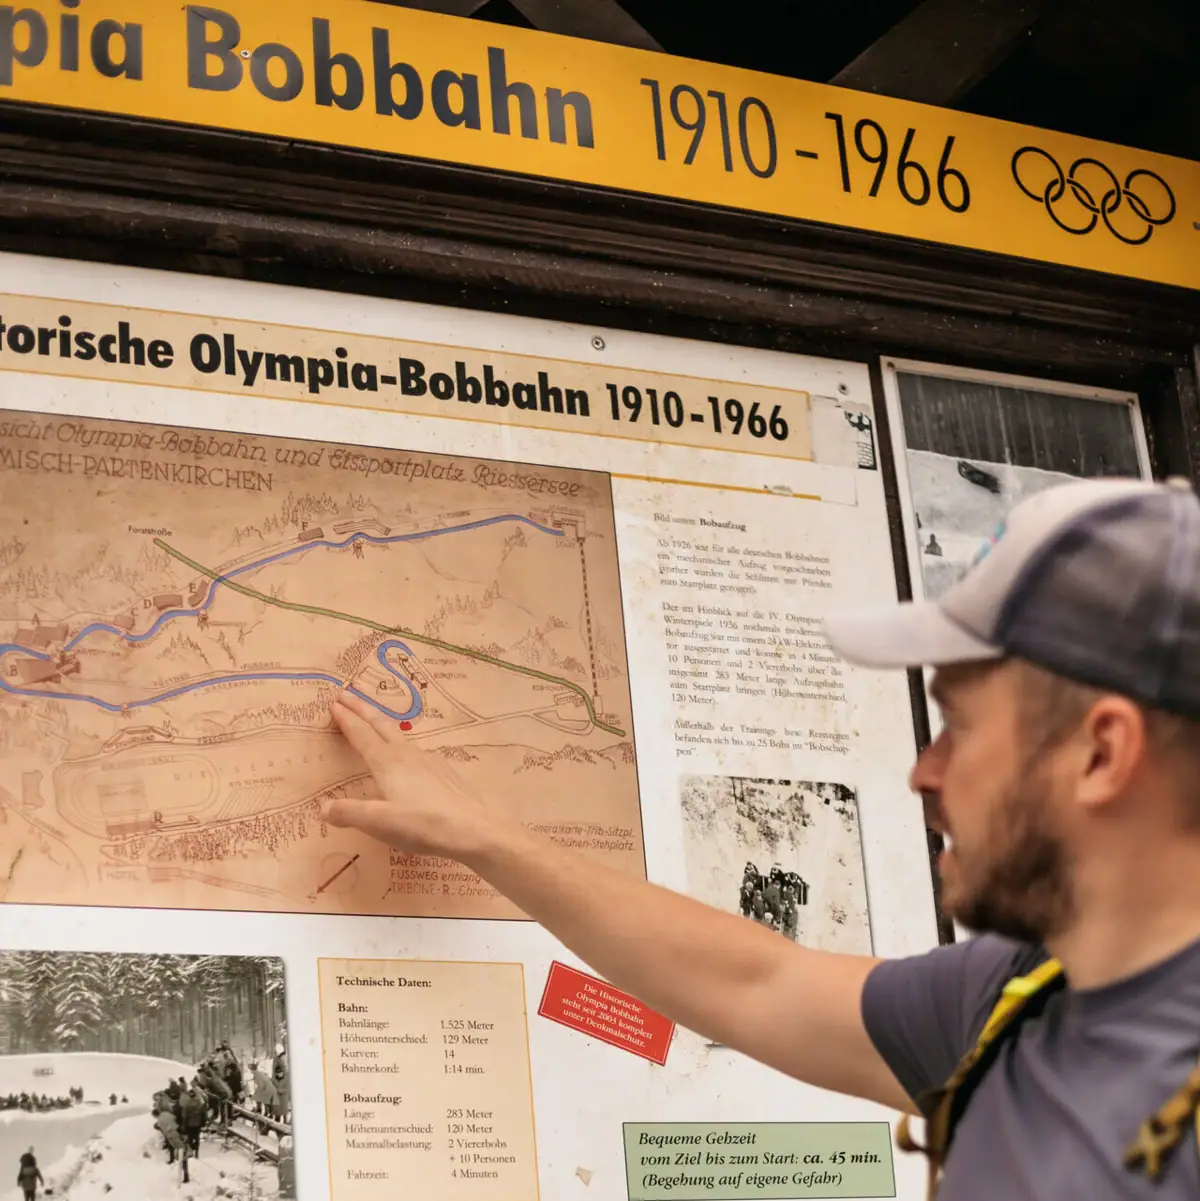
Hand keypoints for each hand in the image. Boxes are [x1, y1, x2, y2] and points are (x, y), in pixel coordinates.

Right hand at [322, 689, 498, 859]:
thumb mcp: (379, 823)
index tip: (334, 702)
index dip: (347, 718)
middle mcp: (407, 755)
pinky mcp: (443, 771)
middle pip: (380, 725)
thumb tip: (323, 807)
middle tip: (346, 694)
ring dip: (382, 724)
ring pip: (400, 735)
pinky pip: (416, 750)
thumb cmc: (423, 825)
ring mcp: (429, 761)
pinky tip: (406, 755)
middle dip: (362, 708)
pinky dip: (401, 743)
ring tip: (373, 721)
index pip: (362, 734)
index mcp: (388, 763)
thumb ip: (349, 813)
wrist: (473, 829)